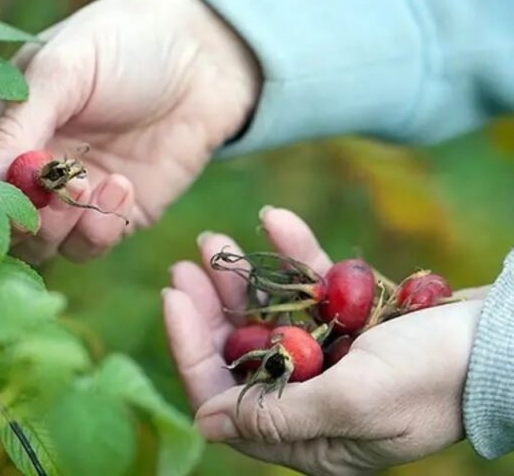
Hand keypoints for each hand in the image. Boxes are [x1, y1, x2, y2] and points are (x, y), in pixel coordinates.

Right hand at [0, 0, 260, 262]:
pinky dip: (99, 229)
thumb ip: (15, 126)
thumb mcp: (61, 71)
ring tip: (88, 185)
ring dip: (58, 225)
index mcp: (0, 123)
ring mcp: (71, 196)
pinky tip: (121, 188)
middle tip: (46, 192)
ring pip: (40, 245)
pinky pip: (88, 246)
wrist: (202, 62)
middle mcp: (30, 167)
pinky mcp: (113, 216)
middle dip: (16, 218)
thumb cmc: (125, 47)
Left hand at [162, 207, 482, 475]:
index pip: (227, 397)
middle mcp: (313, 399)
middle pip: (242, 353)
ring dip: (244, 277)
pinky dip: (294, 256)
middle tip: (187, 264)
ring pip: (269, 316)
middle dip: (211, 308)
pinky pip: (311, 288)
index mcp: (307, 434)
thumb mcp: (354, 402)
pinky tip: (275, 220)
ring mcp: (332, 357)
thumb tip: (205, 423)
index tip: (173, 297)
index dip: (193, 348)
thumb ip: (277, 415)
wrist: (505, 341)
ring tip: (214, 240)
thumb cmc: (434, 377)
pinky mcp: (352, 321)